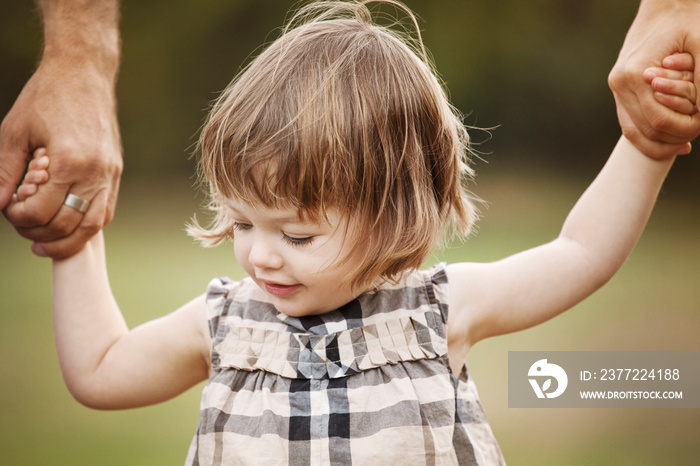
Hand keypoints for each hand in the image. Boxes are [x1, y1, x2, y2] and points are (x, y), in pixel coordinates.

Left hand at [0, 58, 121, 257]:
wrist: (84, 74)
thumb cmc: (46, 98)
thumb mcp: (14, 132)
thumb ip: (5, 172)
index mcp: (69, 162)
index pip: (42, 212)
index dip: (18, 219)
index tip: (8, 210)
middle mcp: (95, 172)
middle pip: (68, 225)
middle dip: (39, 234)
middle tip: (21, 228)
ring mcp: (110, 174)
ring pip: (92, 226)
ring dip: (66, 241)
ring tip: (44, 244)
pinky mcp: (115, 172)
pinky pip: (105, 212)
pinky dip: (86, 226)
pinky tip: (68, 226)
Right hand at [608, 0, 699, 158]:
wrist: (663, 4)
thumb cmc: (686, 20)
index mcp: (636, 74)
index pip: (659, 120)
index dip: (683, 130)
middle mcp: (620, 83)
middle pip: (645, 130)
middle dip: (672, 138)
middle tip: (694, 137)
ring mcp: (616, 87)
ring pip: (634, 132)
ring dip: (658, 142)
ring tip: (682, 143)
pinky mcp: (619, 88)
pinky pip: (629, 122)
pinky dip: (647, 135)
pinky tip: (667, 138)